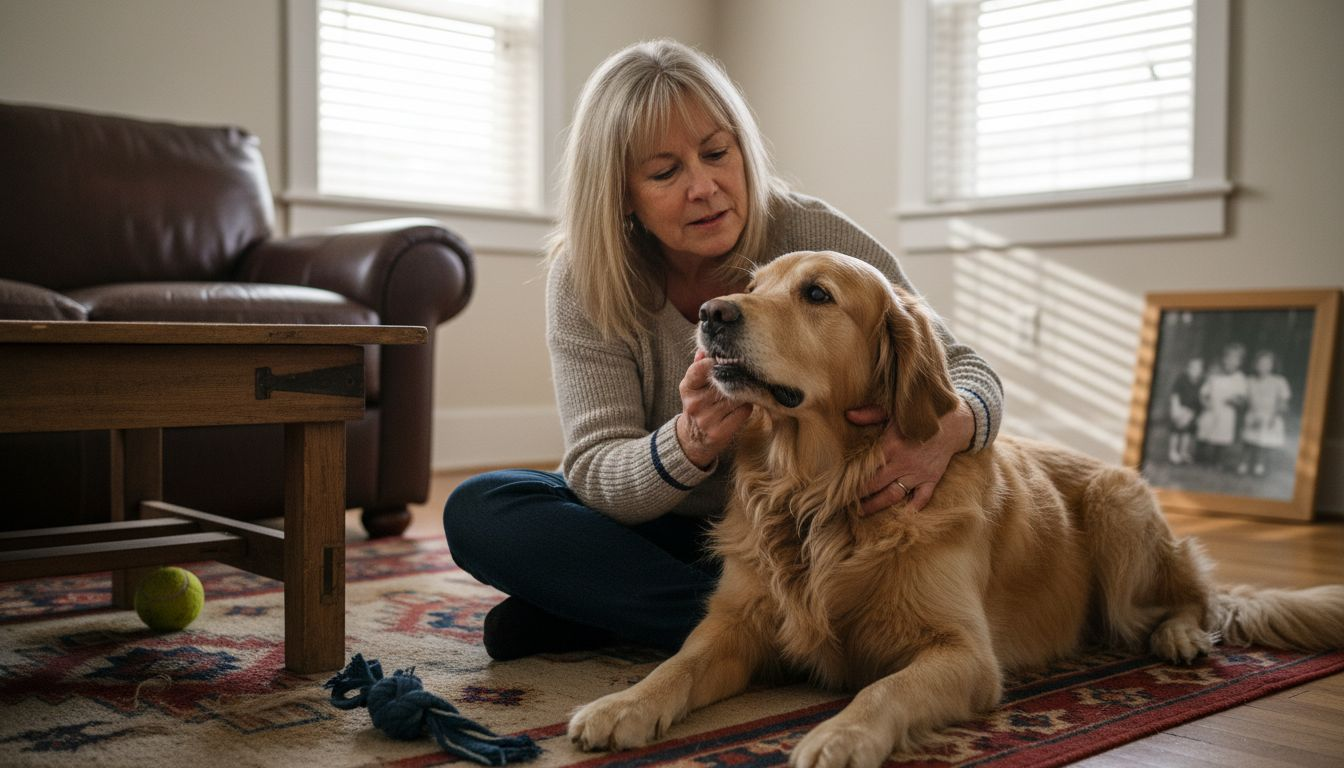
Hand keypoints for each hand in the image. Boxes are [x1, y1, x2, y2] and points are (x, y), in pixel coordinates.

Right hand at [676, 350, 753, 468]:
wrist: (694, 440)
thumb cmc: (699, 405)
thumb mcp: (694, 386)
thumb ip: (699, 366)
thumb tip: (705, 349)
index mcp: (687, 388)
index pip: (700, 369)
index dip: (714, 362)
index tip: (723, 360)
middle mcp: (695, 404)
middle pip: (724, 382)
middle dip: (735, 377)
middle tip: (743, 373)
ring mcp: (707, 419)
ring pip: (736, 396)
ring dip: (743, 392)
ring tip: (742, 392)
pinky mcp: (720, 432)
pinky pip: (743, 411)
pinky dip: (746, 407)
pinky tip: (741, 407)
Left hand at [847, 398, 973, 514]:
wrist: (955, 421)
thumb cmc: (920, 415)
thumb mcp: (894, 410)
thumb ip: (870, 414)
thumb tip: (848, 415)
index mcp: (890, 446)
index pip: (866, 469)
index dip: (852, 480)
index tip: (838, 488)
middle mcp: (903, 463)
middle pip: (876, 486)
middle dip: (859, 497)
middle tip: (844, 505)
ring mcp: (918, 474)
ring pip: (893, 495)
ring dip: (877, 506)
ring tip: (862, 513)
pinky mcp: (931, 479)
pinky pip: (921, 499)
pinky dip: (912, 508)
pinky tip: (900, 516)